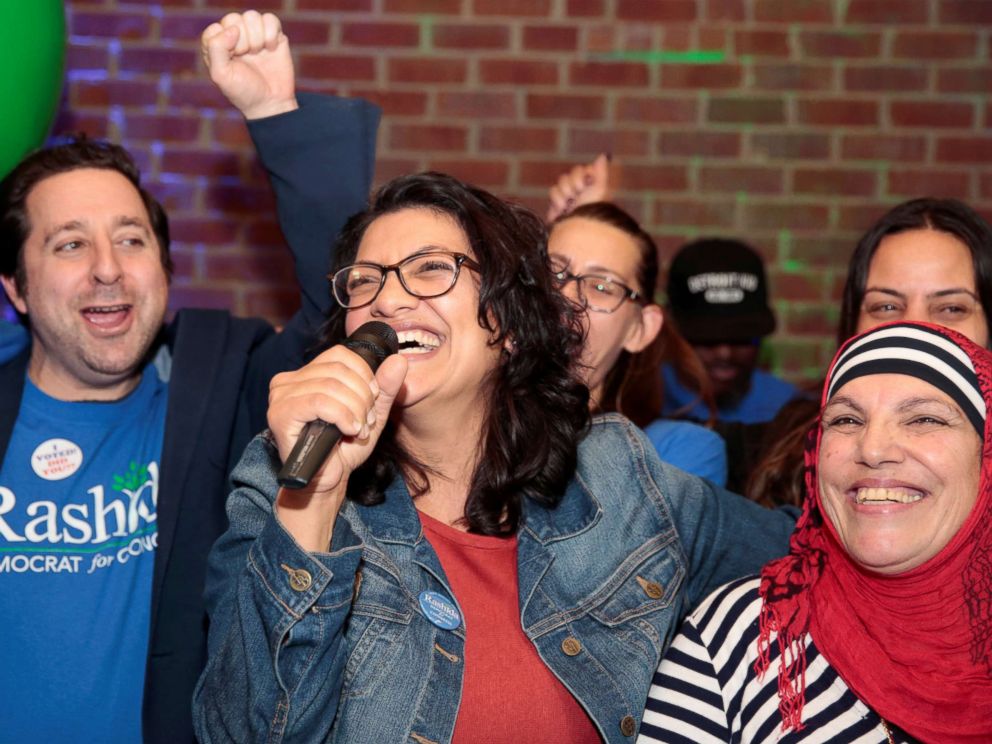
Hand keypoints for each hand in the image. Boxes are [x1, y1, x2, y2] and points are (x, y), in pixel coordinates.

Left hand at [201, 10, 297, 119]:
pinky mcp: (273, 35)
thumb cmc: (243, 91)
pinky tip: (271, 48)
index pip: (216, 29)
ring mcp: (255, 35)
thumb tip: (233, 29)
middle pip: (234, 19)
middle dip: (241, 41)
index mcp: (218, 45)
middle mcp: (235, 37)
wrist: (271, 103)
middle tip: (246, 57)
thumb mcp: (221, 74)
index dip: (225, 43)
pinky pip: (270, 19)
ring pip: (252, 16)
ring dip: (256, 37)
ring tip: (258, 53)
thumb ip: (216, 47)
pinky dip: (271, 34)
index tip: (233, 60)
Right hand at [268, 346, 407, 496]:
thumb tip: (399, 360)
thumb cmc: (343, 449)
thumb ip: (385, 388)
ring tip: (359, 429)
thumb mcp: (371, 414)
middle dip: (363, 396)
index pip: (340, 355)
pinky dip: (343, 416)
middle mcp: (286, 381)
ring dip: (356, 410)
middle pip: (338, 370)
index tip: (373, 399)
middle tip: (366, 420)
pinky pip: (320, 402)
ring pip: (332, 386)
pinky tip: (349, 431)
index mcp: (304, 375)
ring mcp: (280, 397)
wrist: (326, 482)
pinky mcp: (280, 415)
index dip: (364, 375)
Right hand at [546, 153, 611, 221]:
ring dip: (564, 194)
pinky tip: (562, 210)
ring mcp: (567, 196)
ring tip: (569, 206)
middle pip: (568, 175)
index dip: (580, 177)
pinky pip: (553, 191)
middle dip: (572, 186)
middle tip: (576, 196)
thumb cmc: (591, 209)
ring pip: (560, 182)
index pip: (580, 170)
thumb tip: (603, 155)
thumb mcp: (599, 189)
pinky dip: (557, 200)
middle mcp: (579, 189)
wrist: (577, 228)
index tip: (583, 187)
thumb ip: (600, 172)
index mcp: (590, 185)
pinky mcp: (557, 203)